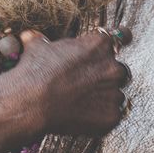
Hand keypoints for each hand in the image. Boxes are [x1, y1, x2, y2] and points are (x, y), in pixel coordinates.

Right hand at [10, 27, 132, 138]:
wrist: (32, 103)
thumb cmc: (35, 72)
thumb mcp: (37, 47)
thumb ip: (41, 40)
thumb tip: (30, 36)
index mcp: (99, 45)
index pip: (122, 36)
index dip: (122, 39)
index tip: (123, 41)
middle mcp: (112, 67)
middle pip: (118, 70)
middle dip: (106, 76)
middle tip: (85, 84)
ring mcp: (114, 93)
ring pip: (115, 94)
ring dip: (103, 97)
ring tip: (79, 103)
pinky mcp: (112, 116)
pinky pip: (112, 115)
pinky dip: (100, 116)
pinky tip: (82, 116)